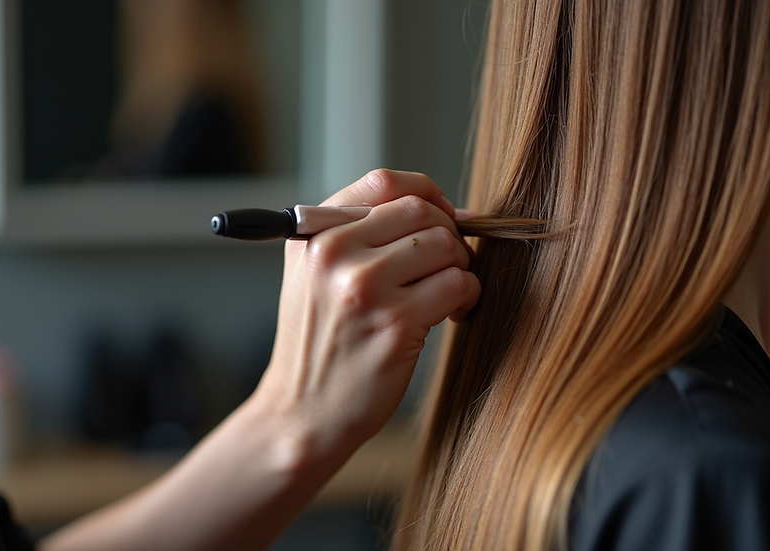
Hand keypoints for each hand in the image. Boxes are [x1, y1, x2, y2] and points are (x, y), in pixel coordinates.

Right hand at [255, 169, 480, 460]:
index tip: (442, 218)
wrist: (301, 415)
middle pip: (423, 212)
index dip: (427, 194)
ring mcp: (363, 288)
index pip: (384, 183)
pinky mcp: (395, 324)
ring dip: (460, 269)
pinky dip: (467, 296)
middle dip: (449, 236)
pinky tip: (451, 314)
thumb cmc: (320, 344)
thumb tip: (446, 207)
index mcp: (314, 234)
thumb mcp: (314, 276)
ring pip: (446, 246)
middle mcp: (333, 253)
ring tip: (445, 295)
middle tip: (447, 267)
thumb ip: (359, 234)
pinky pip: (458, 285)